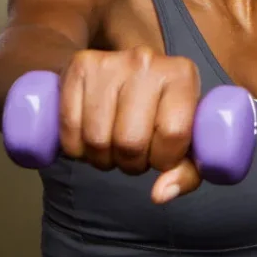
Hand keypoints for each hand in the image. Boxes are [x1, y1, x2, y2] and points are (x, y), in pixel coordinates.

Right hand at [59, 45, 201, 203]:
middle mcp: (147, 62)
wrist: (131, 70)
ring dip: (101, 158)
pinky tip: (88, 140)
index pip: (173, 134)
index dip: (163, 159)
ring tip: (112, 147)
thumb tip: (159, 195)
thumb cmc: (163, 109)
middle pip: (130, 140)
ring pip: (97, 138)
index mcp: (182, 74)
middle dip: (130, 163)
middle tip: (132, 155)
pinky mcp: (79, 66)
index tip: (160, 156)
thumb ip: (186, 172)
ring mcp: (110, 62)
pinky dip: (75, 148)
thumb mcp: (188, 137)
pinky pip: (68, 126)